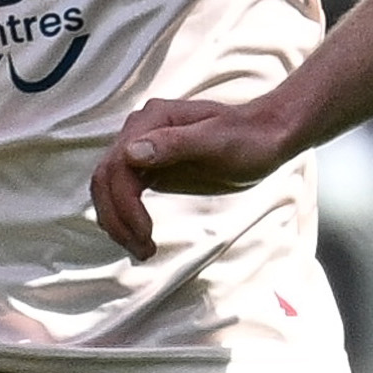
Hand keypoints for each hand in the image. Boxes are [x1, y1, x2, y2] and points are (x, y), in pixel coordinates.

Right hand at [88, 94, 295, 259]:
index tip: (146, 234)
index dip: (125, 205)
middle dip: (118, 219)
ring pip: (110, 189)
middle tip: (142, 251)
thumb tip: (130, 153)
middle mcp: (140, 131)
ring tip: (143, 251)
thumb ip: (174, 145)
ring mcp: (144, 149)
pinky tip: (141, 238)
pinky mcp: (152, 168)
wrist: (266, 136)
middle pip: (106, 179)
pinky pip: (125, 193)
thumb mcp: (217, 142)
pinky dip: (127, 217)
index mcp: (152, 120)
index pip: (118, 166)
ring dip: (119, 222)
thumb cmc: (248, 137)